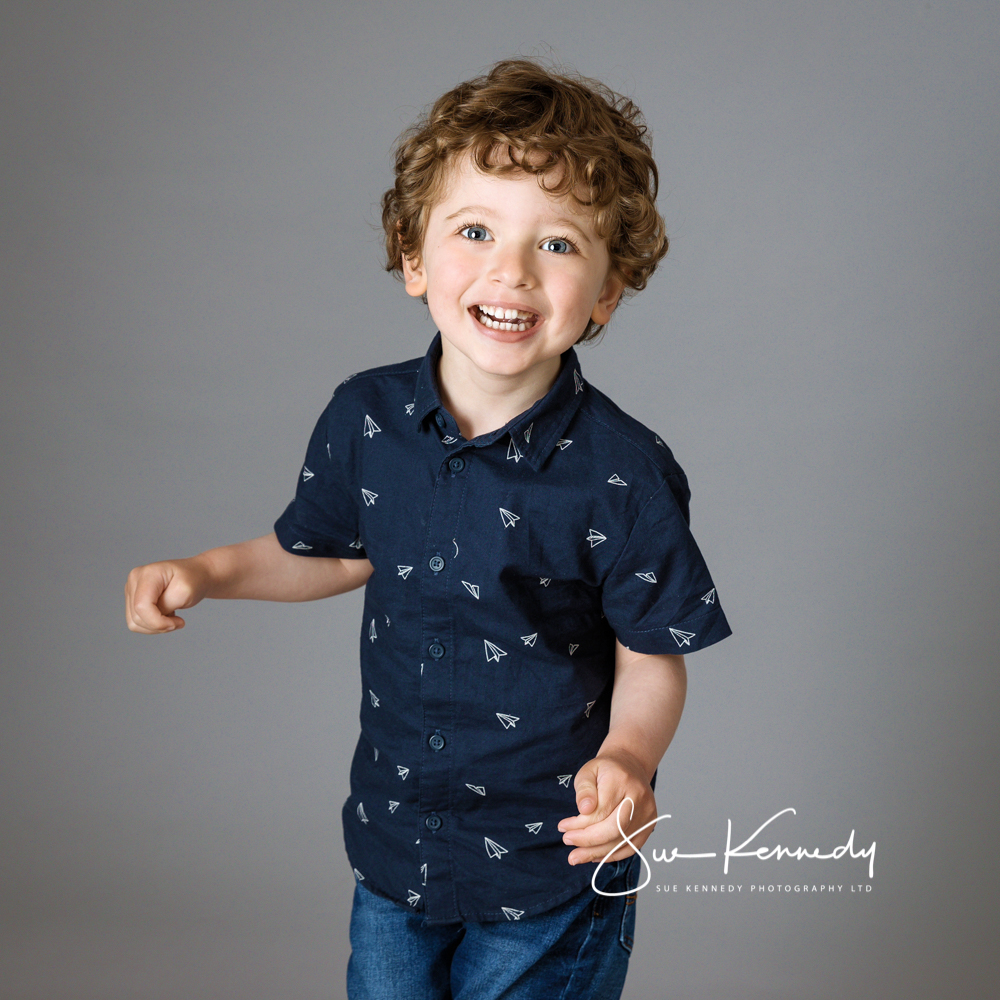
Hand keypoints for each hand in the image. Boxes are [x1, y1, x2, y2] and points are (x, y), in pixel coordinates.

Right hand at [125, 557, 209, 633]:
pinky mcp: (133, 600)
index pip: (142, 605)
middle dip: (159, 625)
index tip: (179, 623)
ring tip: (172, 616)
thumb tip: (151, 618)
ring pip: (135, 623)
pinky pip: (136, 623)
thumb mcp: (185, 592)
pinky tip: (165, 615)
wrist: (196, 574)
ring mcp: (132, 590)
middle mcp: (135, 580)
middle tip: (178, 621)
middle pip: (137, 616)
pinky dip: (152, 625)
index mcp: (147, 573)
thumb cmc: (193, 580)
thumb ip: (165, 606)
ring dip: (156, 626)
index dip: (157, 621)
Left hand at [557, 749, 657, 864]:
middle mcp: (639, 798)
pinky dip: (612, 855)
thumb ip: (584, 790)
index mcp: (622, 781)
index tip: (563, 827)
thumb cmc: (606, 770)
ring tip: (576, 856)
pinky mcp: (650, 825)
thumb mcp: (588, 771)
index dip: (579, 824)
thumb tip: (584, 810)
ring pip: (622, 841)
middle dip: (588, 841)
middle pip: (614, 829)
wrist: (630, 766)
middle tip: (567, 842)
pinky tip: (595, 856)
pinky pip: (631, 847)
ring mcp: (647, 813)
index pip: (600, 811)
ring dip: (597, 853)